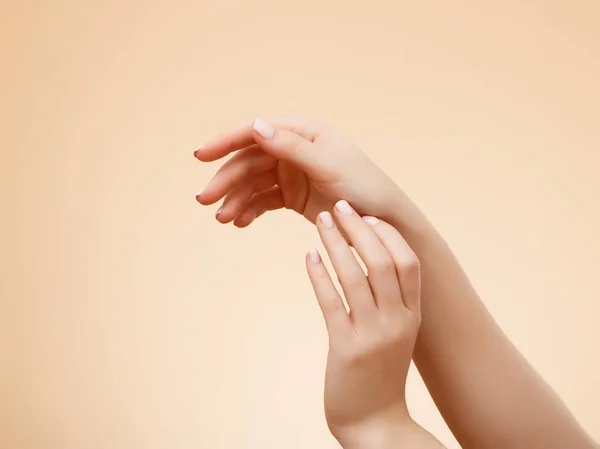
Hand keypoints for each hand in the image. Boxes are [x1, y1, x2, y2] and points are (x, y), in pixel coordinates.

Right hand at [194, 117, 402, 226]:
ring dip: (235, 199)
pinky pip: (263, 201)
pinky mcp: (292, 196)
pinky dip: (250, 211)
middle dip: (226, 180)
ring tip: (223, 219)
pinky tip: (239, 222)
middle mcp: (293, 149)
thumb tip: (256, 126)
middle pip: (248, 161)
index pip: (255, 132)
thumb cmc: (364, 186)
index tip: (201, 156)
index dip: (225, 141)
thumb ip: (291, 147)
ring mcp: (291, 173)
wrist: (383, 220)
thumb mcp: (328, 165)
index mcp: (302, 132)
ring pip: (253, 184)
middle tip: (205, 201)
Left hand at [305, 199, 420, 446]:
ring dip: (336, 243)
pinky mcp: (346, 348)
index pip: (408, 262)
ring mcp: (373, 335)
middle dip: (360, 229)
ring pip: (355, 275)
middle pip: (383, 261)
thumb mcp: (396, 333)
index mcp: (413, 315)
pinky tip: (309, 256)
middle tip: (339, 206)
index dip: (388, 235)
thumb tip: (371, 262)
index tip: (368, 216)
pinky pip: (330, 301)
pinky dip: (319, 274)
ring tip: (320, 221)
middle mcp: (398, 321)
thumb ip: (390, 301)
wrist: (375, 424)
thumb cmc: (381, 373)